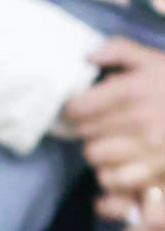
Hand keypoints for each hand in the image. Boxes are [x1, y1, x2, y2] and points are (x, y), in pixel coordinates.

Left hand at [62, 36, 164, 230]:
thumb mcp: (153, 59)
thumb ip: (118, 50)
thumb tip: (87, 56)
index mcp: (131, 91)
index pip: (78, 108)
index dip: (75, 108)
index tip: (80, 109)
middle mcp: (137, 121)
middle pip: (85, 134)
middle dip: (87, 129)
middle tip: (99, 126)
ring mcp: (148, 150)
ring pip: (96, 158)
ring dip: (99, 152)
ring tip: (110, 145)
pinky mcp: (158, 173)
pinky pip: (117, 180)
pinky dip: (113, 175)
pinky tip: (121, 165)